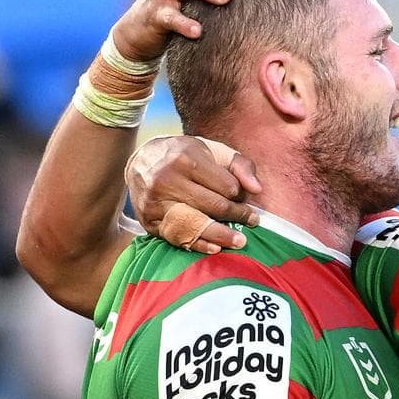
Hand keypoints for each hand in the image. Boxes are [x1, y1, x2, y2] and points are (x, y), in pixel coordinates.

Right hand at [126, 135, 261, 252]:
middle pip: (214, 206)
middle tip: (253, 221)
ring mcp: (155, 202)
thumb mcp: (213, 150)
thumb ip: (240, 165)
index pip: (227, 187)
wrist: (142, 161)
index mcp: (186, 159)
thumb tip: (257, 190)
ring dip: (221, 235)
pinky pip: (177, 237)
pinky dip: (198, 245)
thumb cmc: (185, 156)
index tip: (245, 199)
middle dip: (238, 216)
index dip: (241, 196)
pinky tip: (215, 248)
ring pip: (196, 224)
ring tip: (240, 241)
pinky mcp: (149, 220)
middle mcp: (167, 180)